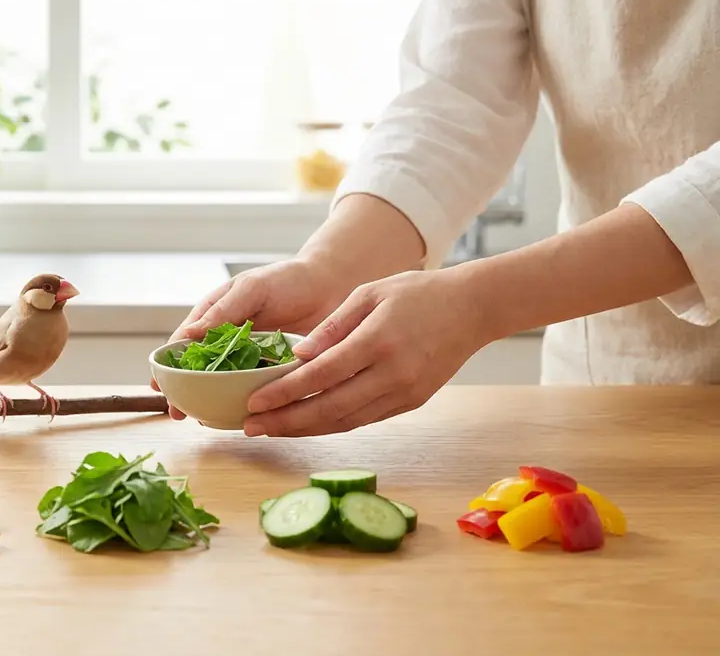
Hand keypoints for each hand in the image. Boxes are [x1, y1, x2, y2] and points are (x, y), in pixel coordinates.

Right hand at [151, 257, 354, 419]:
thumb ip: (222, 311)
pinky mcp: (271, 372)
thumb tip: (188, 334)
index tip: (157, 385)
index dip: (168, 365)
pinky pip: (252, 392)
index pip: (182, 344)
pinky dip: (243, 405)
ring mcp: (247, 359)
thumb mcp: (251, 288)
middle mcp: (226, 342)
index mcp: (214, 318)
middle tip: (177, 412)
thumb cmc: (286, 280)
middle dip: (183, 392)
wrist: (330, 287)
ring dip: (210, 403)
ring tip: (202, 420)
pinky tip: (237, 418)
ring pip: (222, 386)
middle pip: (196, 371)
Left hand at [242, 269, 491, 436]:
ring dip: (305, 429)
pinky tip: (306, 424)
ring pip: (345, 421)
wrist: (472, 309)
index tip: (254, 402)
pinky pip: (364, 420)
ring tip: (271, 429)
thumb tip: (297, 356)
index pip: (320, 376)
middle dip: (285, 421)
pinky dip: (332, 424)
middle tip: (251, 426)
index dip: (283, 393)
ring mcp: (404, 393)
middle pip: (328, 408)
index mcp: (377, 341)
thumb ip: (331, 327)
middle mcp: (391, 374)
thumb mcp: (369, 294)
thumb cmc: (417, 293)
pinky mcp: (411, 402)